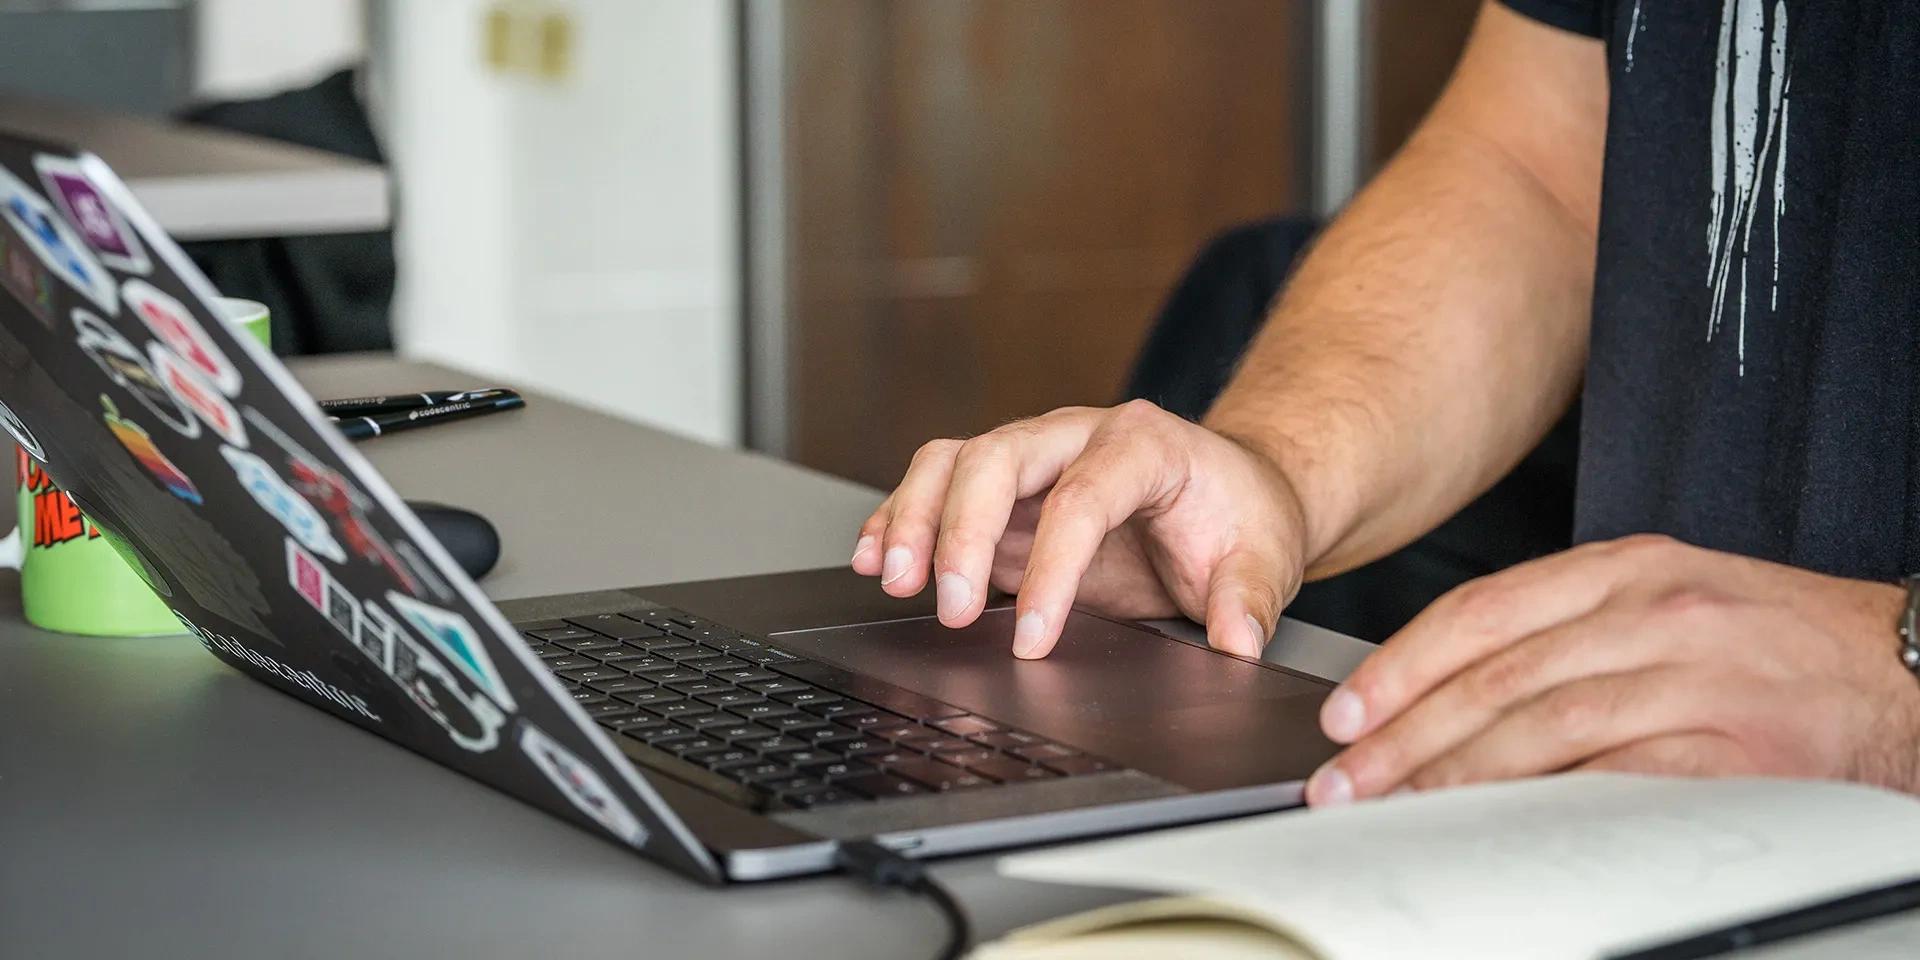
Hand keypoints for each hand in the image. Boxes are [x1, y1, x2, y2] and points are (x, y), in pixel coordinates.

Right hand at [852, 400, 1312, 658]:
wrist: (1230, 489)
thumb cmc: (1238, 516)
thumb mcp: (1265, 558)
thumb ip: (1248, 600)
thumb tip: (1237, 642)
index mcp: (1143, 444)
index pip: (1083, 498)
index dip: (1053, 569)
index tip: (1035, 638)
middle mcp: (1076, 437)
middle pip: (997, 461)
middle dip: (962, 532)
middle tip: (952, 607)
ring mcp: (1032, 460)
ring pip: (954, 462)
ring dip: (914, 517)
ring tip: (892, 577)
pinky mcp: (1003, 492)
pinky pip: (938, 486)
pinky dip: (899, 518)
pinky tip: (874, 558)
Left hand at [1305, 534, 1919, 804]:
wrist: (1895, 670)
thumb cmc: (1773, 639)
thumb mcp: (1664, 598)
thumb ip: (1564, 630)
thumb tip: (1451, 688)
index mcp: (1625, 568)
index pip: (1482, 611)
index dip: (1401, 664)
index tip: (1347, 710)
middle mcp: (1651, 614)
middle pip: (1496, 676)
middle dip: (1404, 733)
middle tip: (1346, 777)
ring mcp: (1691, 680)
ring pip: (1541, 729)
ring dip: (1453, 776)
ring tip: (1397, 807)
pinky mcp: (1728, 748)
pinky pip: (1613, 780)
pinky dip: (1542, 804)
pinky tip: (1493, 823)